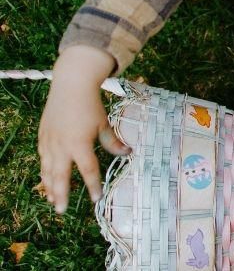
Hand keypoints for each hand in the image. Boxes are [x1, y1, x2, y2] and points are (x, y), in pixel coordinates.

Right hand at [38, 46, 129, 213]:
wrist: (70, 86)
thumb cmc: (90, 105)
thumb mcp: (104, 124)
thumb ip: (112, 142)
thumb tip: (127, 153)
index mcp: (79, 144)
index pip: (88, 170)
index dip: (92, 186)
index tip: (96, 198)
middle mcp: (61, 146)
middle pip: (60, 177)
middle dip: (61, 195)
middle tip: (62, 211)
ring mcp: (49, 142)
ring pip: (48, 170)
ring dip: (50, 187)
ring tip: (53, 201)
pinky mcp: (43, 137)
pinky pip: (42, 159)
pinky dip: (44, 172)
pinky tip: (46, 180)